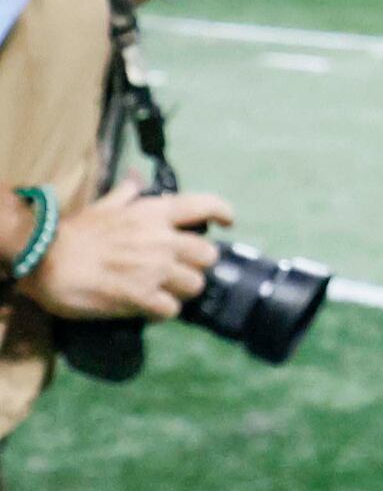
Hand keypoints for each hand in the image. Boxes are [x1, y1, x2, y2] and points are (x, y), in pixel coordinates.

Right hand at [18, 181, 229, 320]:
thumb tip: (136, 179)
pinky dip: (162, 312)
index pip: (204, 206)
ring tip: (163, 292)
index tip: (228, 222)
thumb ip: (126, 194)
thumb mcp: (102, 206)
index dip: (222, 213)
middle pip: (208, 255)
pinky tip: (149, 308)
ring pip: (194, 285)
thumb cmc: (73, 233)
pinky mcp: (142, 297)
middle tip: (180, 270)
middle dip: (197, 265)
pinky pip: (171, 310)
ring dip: (181, 291)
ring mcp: (155, 270)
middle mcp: (163, 240)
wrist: (46, 261)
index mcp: (154, 214)